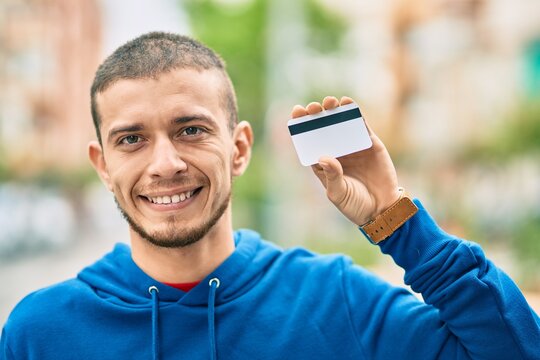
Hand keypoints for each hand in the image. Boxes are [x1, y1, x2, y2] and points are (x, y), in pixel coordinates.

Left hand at [291, 96, 401, 224]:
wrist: (382, 209)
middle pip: (322, 128)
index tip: (297, 112)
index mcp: (322, 163)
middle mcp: (336, 151)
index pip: (308, 141)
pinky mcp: (369, 143)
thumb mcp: (338, 193)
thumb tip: (324, 157)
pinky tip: (348, 103)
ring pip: (340, 123)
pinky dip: (354, 113)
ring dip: (333, 110)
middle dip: (316, 115)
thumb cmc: (355, 204)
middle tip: (314, 107)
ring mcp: (352, 146)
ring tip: (329, 102)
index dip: (301, 126)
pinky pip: (360, 125)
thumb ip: (332, 176)